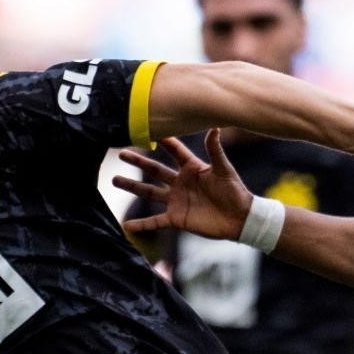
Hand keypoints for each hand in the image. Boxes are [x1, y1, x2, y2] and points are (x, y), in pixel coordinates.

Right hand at [114, 130, 253, 239]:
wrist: (239, 219)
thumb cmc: (234, 191)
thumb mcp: (224, 169)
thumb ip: (215, 150)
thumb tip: (215, 128)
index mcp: (192, 168)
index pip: (174, 151)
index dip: (162, 140)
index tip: (147, 129)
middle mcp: (180, 183)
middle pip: (154, 170)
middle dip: (138, 162)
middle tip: (121, 153)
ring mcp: (176, 201)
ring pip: (149, 192)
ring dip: (132, 187)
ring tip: (114, 180)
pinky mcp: (176, 219)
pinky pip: (155, 222)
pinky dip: (141, 225)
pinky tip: (126, 225)